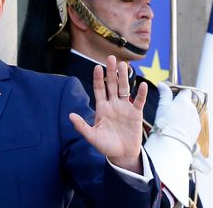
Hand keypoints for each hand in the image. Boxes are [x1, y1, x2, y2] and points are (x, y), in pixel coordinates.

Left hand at [69, 55, 146, 172]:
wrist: (122, 155)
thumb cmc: (106, 145)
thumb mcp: (92, 136)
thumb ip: (81, 126)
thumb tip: (70, 116)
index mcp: (102, 107)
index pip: (99, 89)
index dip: (98, 79)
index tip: (97, 67)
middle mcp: (113, 104)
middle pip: (112, 85)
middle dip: (111, 72)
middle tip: (111, 58)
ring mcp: (124, 107)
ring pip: (124, 88)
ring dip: (124, 77)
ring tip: (124, 64)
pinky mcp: (135, 113)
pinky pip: (138, 101)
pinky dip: (141, 93)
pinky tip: (142, 84)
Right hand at [154, 82, 200, 149]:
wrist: (173, 141)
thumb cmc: (166, 122)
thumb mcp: (162, 105)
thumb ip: (164, 93)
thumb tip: (162, 84)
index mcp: (184, 100)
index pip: (185, 91)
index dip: (179, 93)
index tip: (173, 97)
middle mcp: (192, 107)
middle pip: (188, 103)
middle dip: (181, 106)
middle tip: (171, 112)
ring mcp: (196, 118)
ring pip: (190, 113)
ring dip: (184, 115)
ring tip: (174, 123)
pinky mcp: (197, 128)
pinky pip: (192, 123)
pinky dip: (187, 125)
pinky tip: (178, 129)